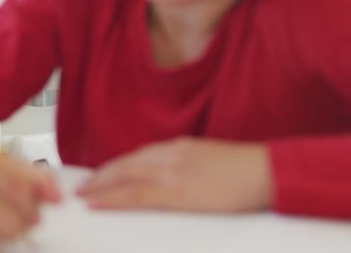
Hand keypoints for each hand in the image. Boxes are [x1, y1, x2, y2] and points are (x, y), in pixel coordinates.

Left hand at [76, 137, 271, 212]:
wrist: (267, 172)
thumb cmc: (248, 171)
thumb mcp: (211, 162)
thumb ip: (188, 167)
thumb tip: (175, 181)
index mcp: (180, 147)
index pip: (139, 156)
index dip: (117, 167)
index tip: (102, 175)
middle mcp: (171, 155)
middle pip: (126, 164)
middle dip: (102, 176)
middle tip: (83, 186)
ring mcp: (173, 173)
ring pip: (125, 178)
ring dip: (101, 187)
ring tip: (84, 196)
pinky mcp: (178, 193)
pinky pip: (137, 196)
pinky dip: (114, 199)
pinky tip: (99, 204)